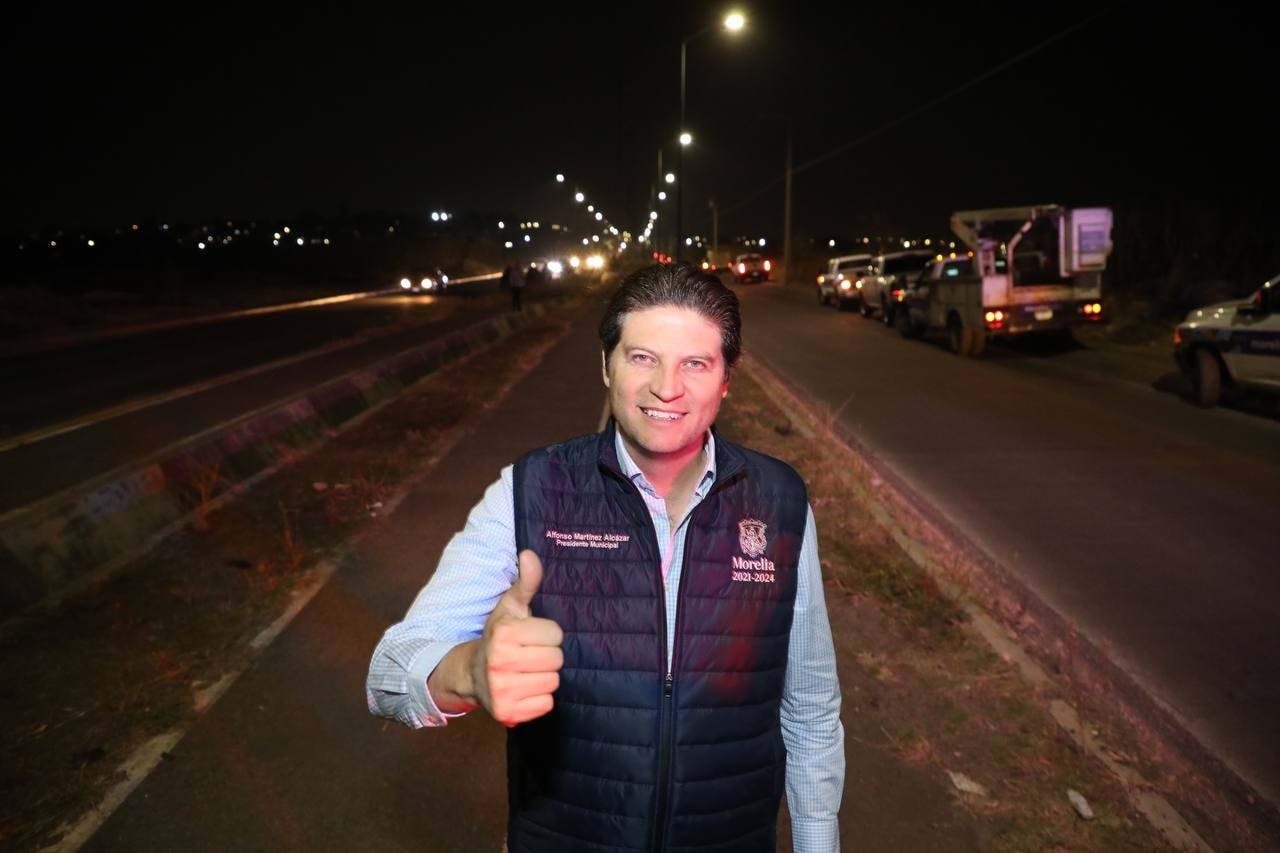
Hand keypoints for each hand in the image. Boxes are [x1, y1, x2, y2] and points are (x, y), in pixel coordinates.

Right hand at [471, 549, 563, 726]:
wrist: (471, 674)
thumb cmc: (498, 637)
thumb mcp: (510, 608)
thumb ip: (525, 582)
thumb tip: (530, 554)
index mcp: (504, 634)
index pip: (556, 634)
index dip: (546, 634)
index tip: (531, 636)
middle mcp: (500, 664)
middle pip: (556, 659)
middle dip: (546, 655)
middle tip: (529, 655)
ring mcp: (503, 691)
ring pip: (553, 682)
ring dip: (544, 677)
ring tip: (526, 671)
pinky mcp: (508, 714)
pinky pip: (546, 704)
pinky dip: (539, 698)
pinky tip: (524, 688)